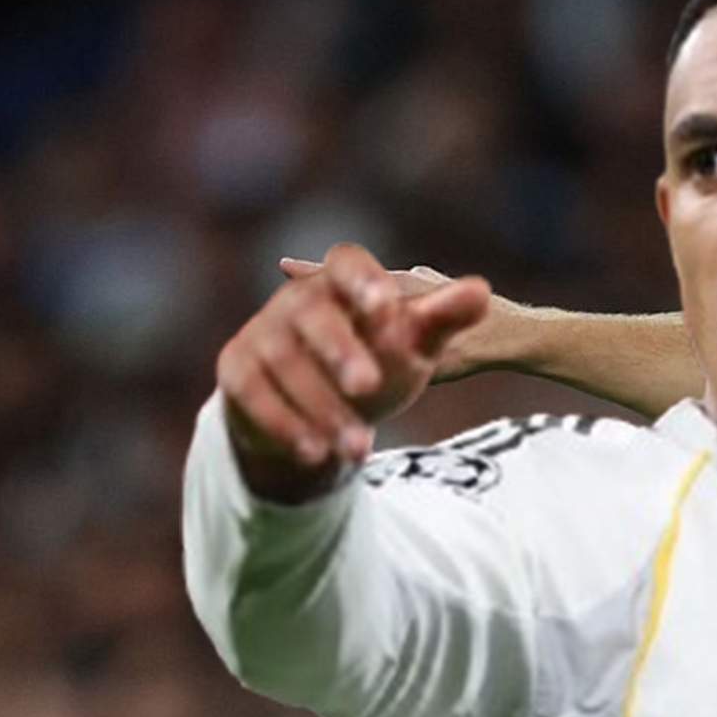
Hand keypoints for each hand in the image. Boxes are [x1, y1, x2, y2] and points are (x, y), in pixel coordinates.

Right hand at [221, 243, 488, 499]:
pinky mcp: (236, 370)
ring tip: (360, 447)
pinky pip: (254, 395)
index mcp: (341, 281)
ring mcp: (260, 333)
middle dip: (341, 352)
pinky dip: (286, 425)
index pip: (348, 263)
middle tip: (369, 387)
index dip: (365, 282)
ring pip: (286, 364)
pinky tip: (316, 453)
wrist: (317, 404)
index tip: (387, 308)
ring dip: (322, 408)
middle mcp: (295, 301)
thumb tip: (479, 290)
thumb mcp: (414, 343)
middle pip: (314, 317)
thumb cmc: (374, 358)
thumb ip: (443, 318)